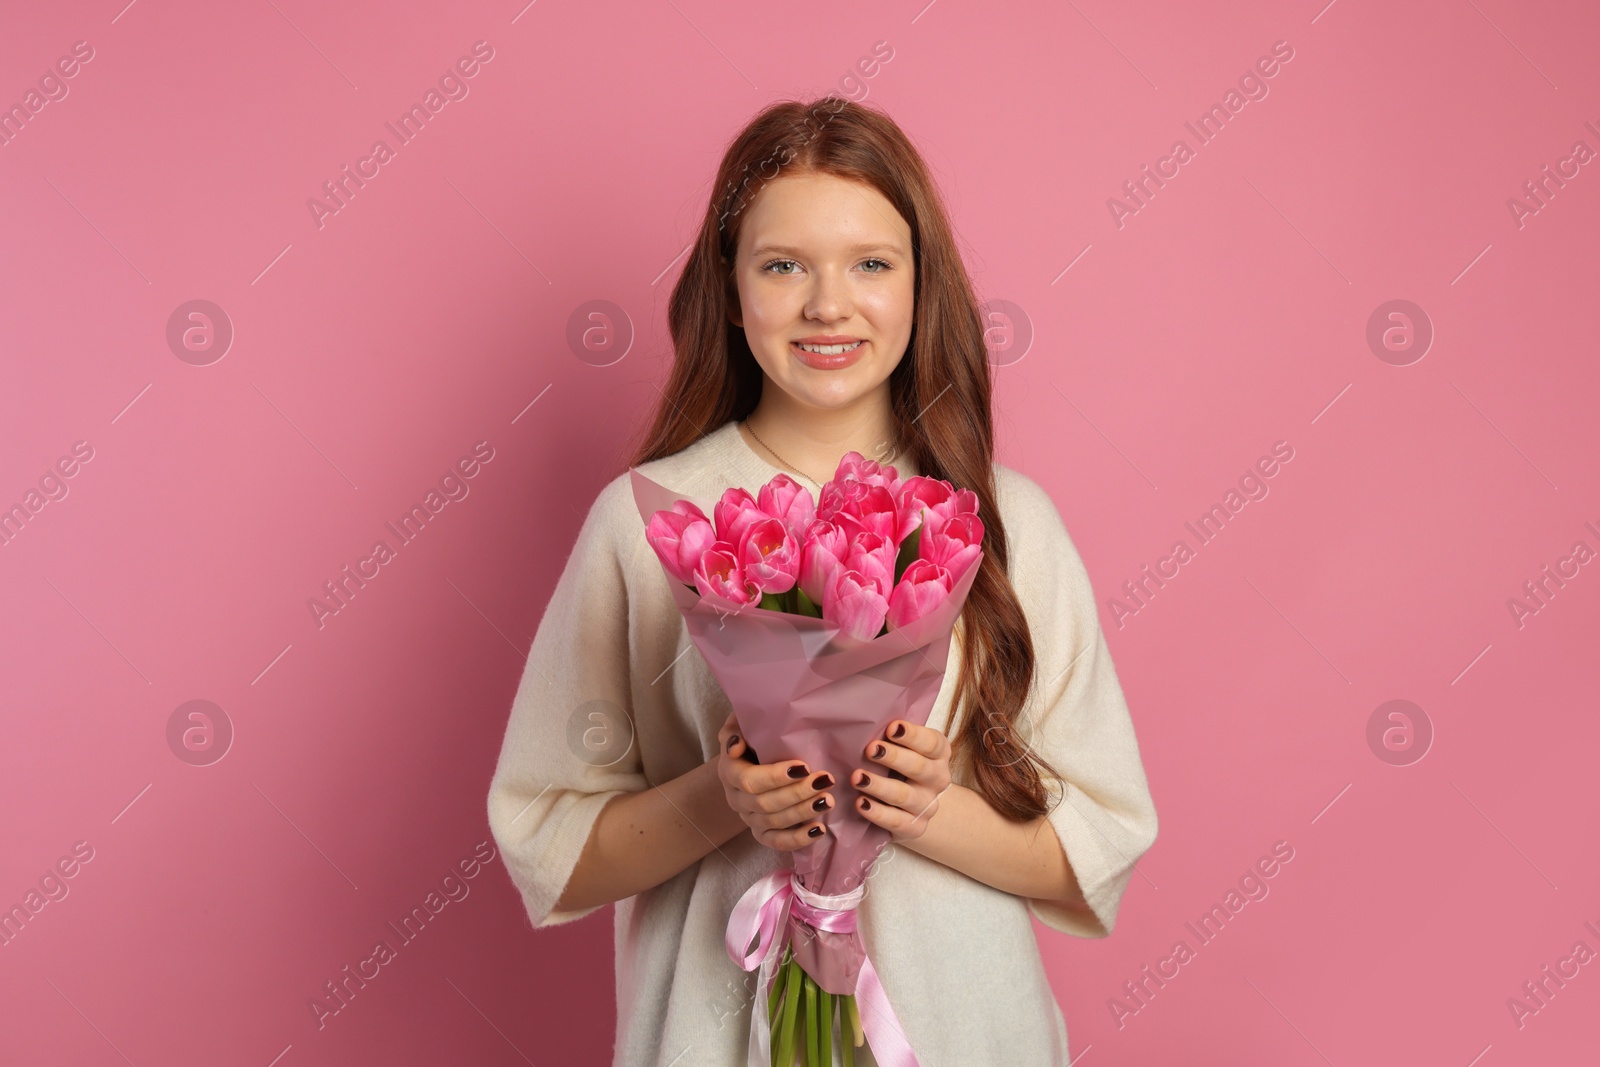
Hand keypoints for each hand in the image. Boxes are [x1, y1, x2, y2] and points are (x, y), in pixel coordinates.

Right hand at [715, 711, 836, 851]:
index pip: (748, 780)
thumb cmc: (753, 737)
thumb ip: (735, 730)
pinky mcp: (762, 832)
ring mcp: (748, 818)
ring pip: (773, 823)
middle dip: (797, 794)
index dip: (775, 777)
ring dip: (802, 813)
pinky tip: (819, 829)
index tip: (803, 767)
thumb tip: (735, 747)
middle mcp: (736, 799)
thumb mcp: (741, 724)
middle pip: (764, 804)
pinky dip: (798, 839)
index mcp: (729, 772)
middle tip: (825, 781)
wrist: (752, 758)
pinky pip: (777, 842)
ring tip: (828, 800)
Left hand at [851, 719, 952, 841]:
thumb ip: (892, 736)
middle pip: (919, 767)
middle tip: (870, 749)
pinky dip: (878, 813)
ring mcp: (928, 805)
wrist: (918, 806)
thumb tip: (863, 719)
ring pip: (905, 796)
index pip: (931, 742)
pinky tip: (861, 804)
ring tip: (857, 777)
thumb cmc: (903, 766)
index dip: (912, 735)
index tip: (892, 727)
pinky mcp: (915, 827)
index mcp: (939, 753)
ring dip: (880, 786)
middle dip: (894, 757)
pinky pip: (897, 822)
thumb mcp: (905, 748)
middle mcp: (938, 778)